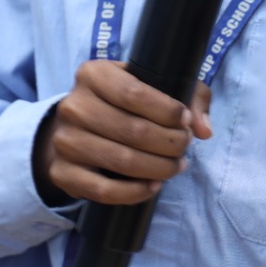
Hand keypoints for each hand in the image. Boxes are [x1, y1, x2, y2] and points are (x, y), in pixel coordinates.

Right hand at [34, 60, 213, 206]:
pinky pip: (104, 191)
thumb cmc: (122, 103)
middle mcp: (73, 106)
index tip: (186, 120)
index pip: (135, 93)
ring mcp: (65, 141)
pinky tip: (153, 185)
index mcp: (93, 75)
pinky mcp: (63, 174)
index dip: (168, 111)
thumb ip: (189, 96)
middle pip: (133, 130)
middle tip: (185, 146)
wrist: (76, 128)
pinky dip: (135, 192)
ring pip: (122, 161)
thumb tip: (202, 128)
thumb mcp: (151, 84)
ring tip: (176, 166)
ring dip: (159, 168)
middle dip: (170, 142)